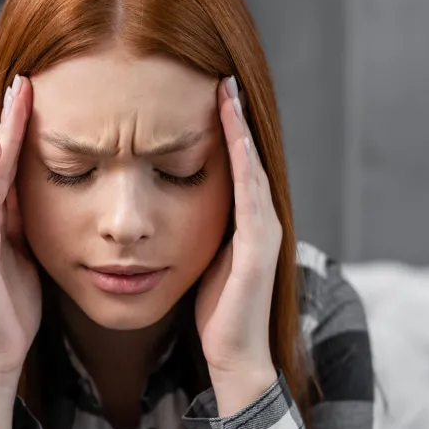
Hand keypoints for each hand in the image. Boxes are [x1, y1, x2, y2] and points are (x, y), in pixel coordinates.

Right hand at [0, 74, 41, 386]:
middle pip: (0, 159)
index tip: (37, 95)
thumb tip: (50, 194)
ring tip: (16, 96)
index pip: (13, 165)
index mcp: (0, 218)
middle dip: (13, 119)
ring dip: (4, 132)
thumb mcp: (30, 254)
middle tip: (26, 79)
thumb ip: (29, 224)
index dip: (25, 130)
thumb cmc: (14, 305)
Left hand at [195, 76, 280, 387]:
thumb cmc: (213, 308)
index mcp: (242, 219)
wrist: (233, 353)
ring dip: (239, 126)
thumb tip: (165, 200)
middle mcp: (259, 217)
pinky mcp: (258, 245)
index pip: (232, 162)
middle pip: (245, 155)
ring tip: (226, 89)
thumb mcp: (199, 255)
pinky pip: (249, 191)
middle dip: (233, 115)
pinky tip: (232, 130)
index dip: (222, 126)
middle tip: (217, 74)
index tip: (204, 90)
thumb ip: (192, 226)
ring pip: (250, 165)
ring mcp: (263, 228)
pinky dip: (241, 158)